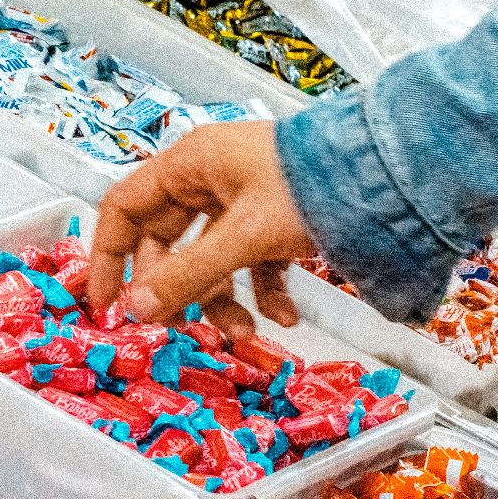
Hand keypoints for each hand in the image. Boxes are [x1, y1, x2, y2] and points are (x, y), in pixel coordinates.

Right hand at [88, 120, 318, 342]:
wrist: (391, 173)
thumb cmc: (312, 184)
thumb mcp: (243, 235)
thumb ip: (188, 275)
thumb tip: (137, 309)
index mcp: (188, 165)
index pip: (124, 209)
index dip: (107, 256)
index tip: (106, 302)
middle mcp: (209, 179)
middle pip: (167, 243)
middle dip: (176, 290)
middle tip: (176, 327)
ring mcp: (243, 199)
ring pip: (210, 259)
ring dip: (222, 300)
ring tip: (243, 332)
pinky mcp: (274, 219)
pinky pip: (252, 263)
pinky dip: (263, 292)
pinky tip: (283, 316)